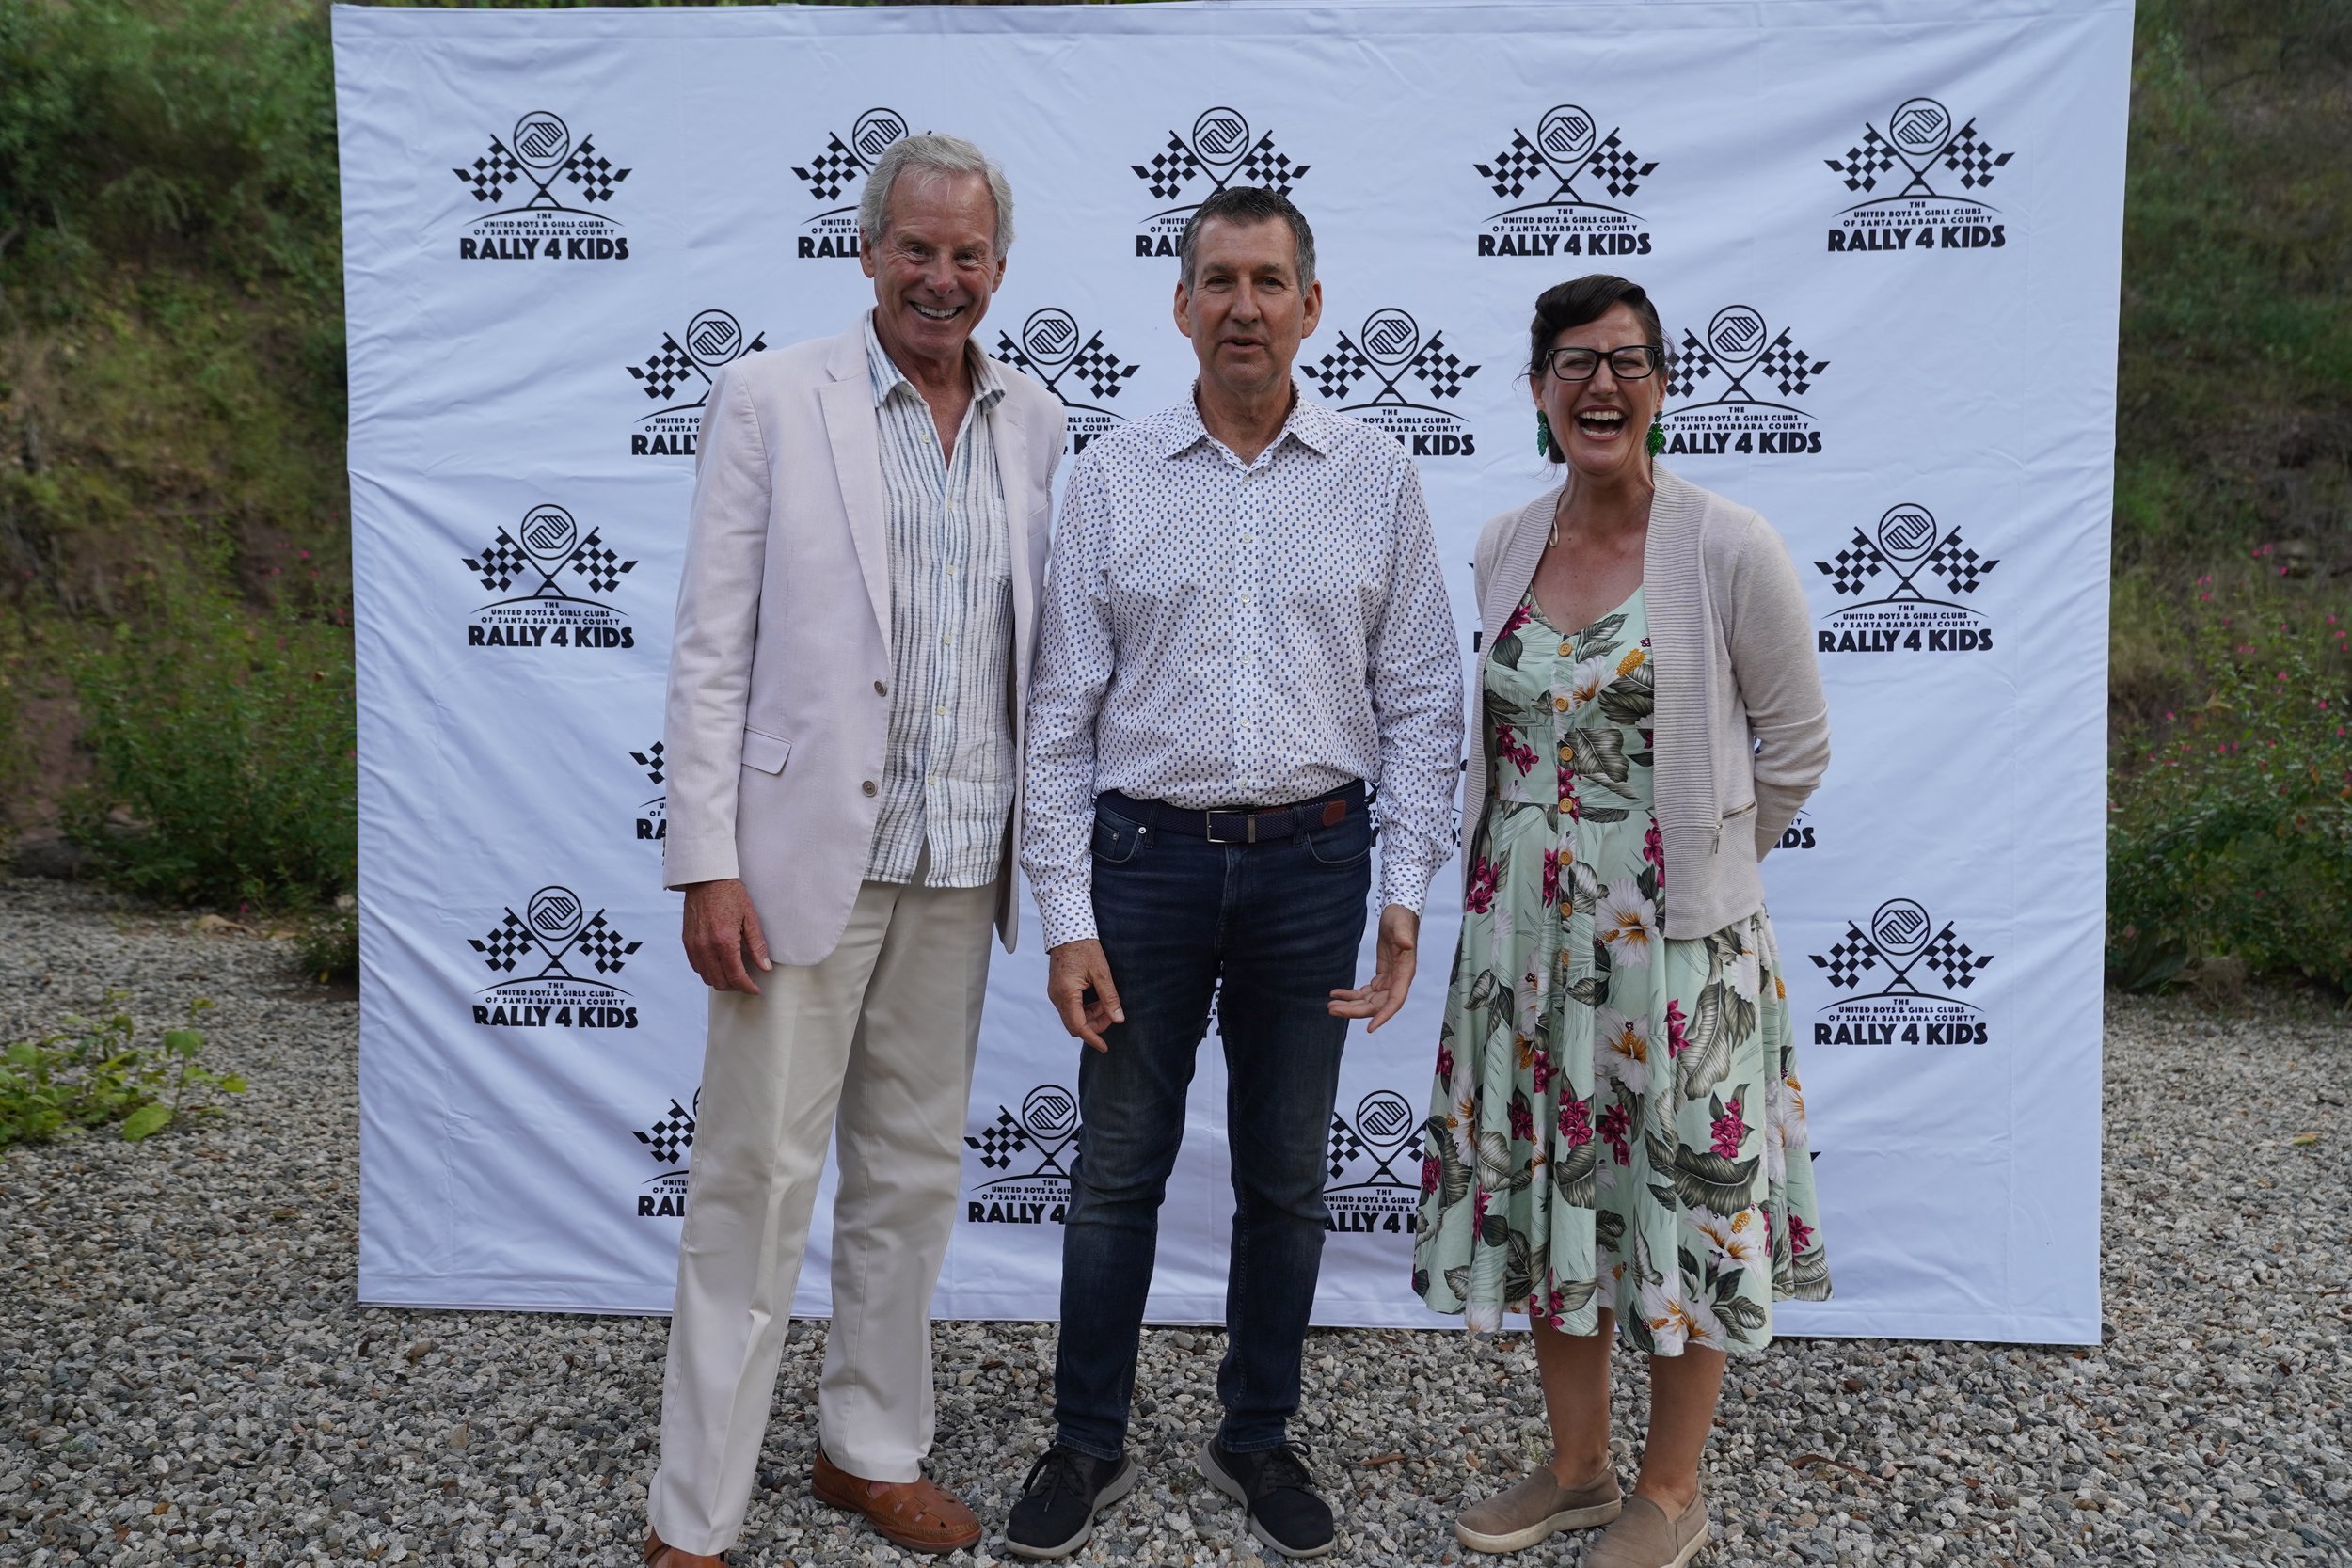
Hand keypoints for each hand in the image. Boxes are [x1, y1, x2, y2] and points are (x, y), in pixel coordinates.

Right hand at [680, 878, 771, 993]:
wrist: (706, 878)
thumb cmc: (730, 893)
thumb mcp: (750, 917)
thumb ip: (757, 945)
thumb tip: (764, 967)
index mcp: (724, 941)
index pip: (736, 975)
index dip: (747, 987)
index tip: (756, 989)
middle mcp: (706, 946)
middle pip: (719, 981)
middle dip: (735, 987)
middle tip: (747, 983)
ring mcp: (694, 945)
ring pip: (707, 977)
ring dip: (721, 981)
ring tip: (735, 976)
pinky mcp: (687, 941)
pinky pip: (696, 966)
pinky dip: (709, 971)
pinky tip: (720, 965)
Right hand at [1047, 938, 1124, 1052]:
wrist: (1068, 931)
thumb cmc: (1084, 947)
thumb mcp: (1102, 973)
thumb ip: (1109, 998)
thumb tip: (1118, 1019)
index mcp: (1066, 994)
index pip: (1078, 1026)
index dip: (1093, 1039)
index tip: (1105, 1047)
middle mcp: (1057, 997)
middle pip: (1075, 1025)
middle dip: (1095, 1025)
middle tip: (1113, 1013)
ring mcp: (1055, 994)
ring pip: (1073, 1017)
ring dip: (1091, 1016)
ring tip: (1107, 1002)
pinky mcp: (1058, 990)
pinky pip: (1071, 1008)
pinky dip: (1085, 1008)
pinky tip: (1097, 998)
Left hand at [1328, 904, 1419, 1031]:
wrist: (1398, 913)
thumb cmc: (1401, 918)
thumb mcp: (1401, 924)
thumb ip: (1403, 935)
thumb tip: (1407, 945)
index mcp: (1405, 973)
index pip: (1395, 1001)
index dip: (1383, 1016)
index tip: (1370, 1028)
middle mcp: (1398, 981)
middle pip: (1377, 1005)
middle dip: (1355, 1010)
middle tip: (1332, 1008)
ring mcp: (1389, 980)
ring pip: (1369, 1001)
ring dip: (1350, 1005)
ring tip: (1330, 1005)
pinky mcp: (1381, 977)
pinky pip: (1365, 992)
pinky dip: (1350, 995)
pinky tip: (1336, 993)